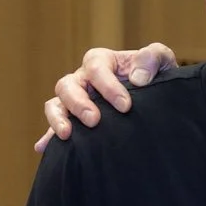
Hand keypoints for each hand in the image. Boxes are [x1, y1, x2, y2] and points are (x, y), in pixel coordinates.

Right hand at [34, 42, 178, 151]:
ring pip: (55, 103)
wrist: (154, 98)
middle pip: (68, 85)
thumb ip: (153, 57)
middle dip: (79, 103)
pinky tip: (44, 148)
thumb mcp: (161, 60)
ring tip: (67, 135)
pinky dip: (48, 137)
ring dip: (58, 118)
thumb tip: (137, 78)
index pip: (96, 67)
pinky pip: (55, 126)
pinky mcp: (74, 120)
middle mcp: (83, 79)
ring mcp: (76, 100)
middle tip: (94, 120)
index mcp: (102, 62)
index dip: (108, 86)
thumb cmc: (154, 76)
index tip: (125, 106)